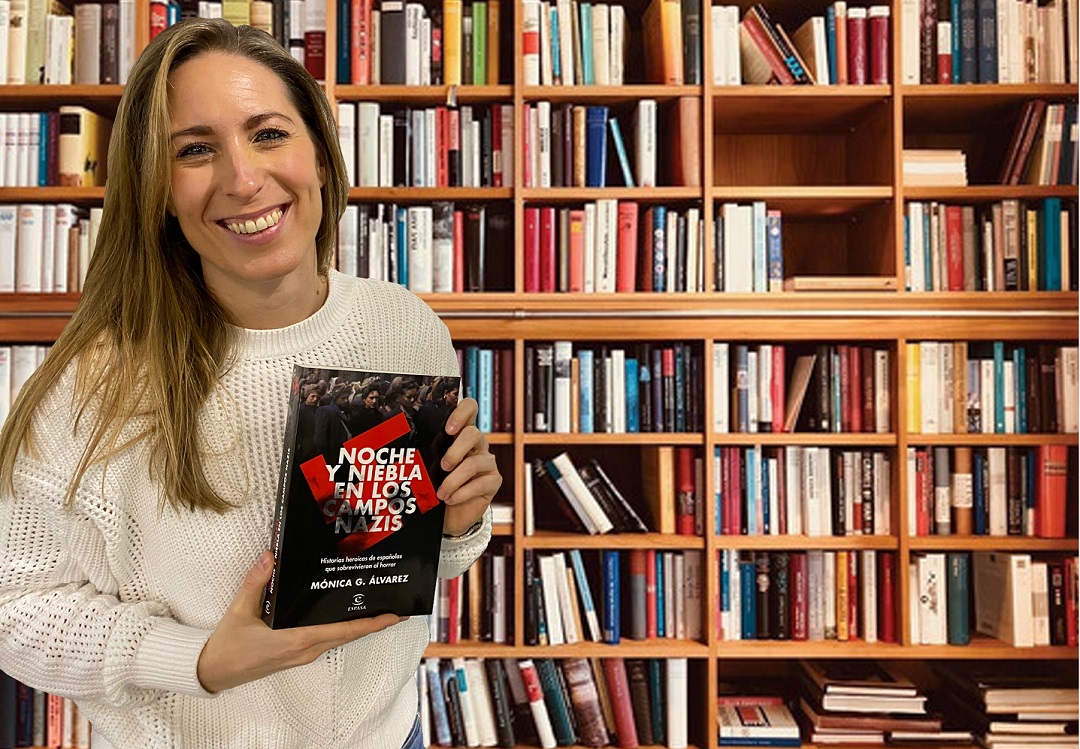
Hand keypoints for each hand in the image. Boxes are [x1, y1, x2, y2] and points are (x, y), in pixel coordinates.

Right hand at [197, 551, 403, 692]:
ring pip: (339, 638)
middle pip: (347, 635)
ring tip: (377, 608)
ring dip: (359, 626)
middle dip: (372, 622)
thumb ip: (256, 581)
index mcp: (296, 640)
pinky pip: (327, 640)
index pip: (342, 631)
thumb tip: (270, 555)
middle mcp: (305, 650)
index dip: (370, 623)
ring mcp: (302, 654)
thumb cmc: (227, 645)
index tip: (393, 615)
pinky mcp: (297, 654)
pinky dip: (342, 629)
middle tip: (395, 607)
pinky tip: (346, 616)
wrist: (212, 672)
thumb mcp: (239, 610)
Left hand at [437, 397, 501, 536]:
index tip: (448, 429)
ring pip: (474, 463)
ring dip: (453, 480)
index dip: (462, 413)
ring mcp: (487, 462)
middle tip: (443, 466)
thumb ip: (425, 452)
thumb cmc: (436, 484)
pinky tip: (450, 499)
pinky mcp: (494, 481)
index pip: (470, 408)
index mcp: (461, 433)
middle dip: (455, 451)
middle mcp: (477, 444)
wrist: (450, 513)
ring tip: (441, 493)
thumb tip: (401, 443)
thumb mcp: (428, 465)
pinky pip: (480, 484)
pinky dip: (461, 493)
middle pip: (473, 434)